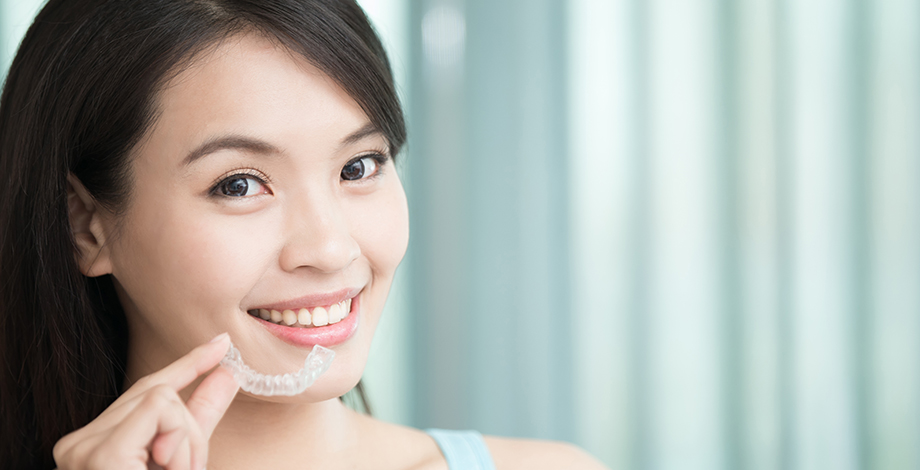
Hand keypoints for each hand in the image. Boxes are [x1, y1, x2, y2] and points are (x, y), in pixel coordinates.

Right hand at [53, 333, 239, 469]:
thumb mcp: (186, 462)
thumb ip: (200, 419)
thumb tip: (227, 374)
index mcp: (94, 449)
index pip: (143, 394)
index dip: (186, 365)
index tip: (219, 344)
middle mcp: (77, 446)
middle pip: (156, 394)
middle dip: (191, 425)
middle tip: (187, 468)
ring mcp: (80, 450)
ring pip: (162, 398)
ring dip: (188, 440)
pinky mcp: (97, 456)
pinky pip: (158, 410)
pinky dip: (180, 439)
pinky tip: (167, 468)